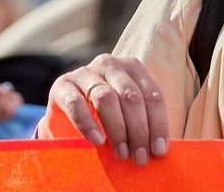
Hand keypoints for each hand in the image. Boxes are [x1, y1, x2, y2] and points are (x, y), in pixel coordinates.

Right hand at [37, 54, 168, 165]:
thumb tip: (161, 149)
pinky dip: (87, 123)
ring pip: (106, 97)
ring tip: (122, 153)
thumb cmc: (105, 119)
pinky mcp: (62, 85)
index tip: (159, 150)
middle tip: (140, 157)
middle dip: (139, 130)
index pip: (152, 95)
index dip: (158, 124)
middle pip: (131, 96)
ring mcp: (85, 72)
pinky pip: (76, 103)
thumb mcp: (128, 118)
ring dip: (117, 129)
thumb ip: (144, 125)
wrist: (65, 120)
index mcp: (133, 68)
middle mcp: (110, 65)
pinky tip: (97, 141)